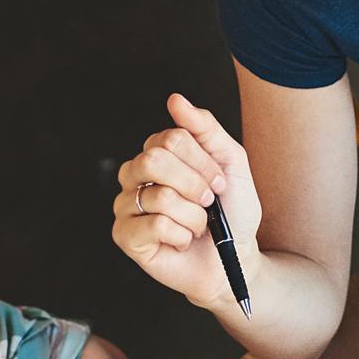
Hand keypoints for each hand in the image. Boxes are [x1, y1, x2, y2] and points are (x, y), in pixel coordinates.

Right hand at [108, 94, 260, 312]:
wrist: (233, 259)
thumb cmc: (232, 212)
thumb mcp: (230, 162)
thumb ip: (204, 128)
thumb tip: (174, 99)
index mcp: (157, 152)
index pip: (172, 138)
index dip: (203, 163)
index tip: (218, 182)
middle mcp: (135, 174)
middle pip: (154, 159)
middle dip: (194, 185)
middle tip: (208, 202)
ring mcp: (126, 205)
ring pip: (159, 195)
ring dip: (193, 216)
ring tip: (197, 226)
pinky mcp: (124, 235)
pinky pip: (154, 224)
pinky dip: (180, 235)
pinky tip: (182, 241)